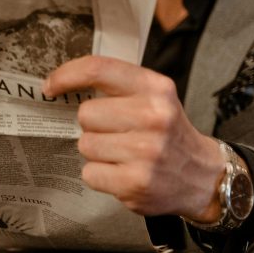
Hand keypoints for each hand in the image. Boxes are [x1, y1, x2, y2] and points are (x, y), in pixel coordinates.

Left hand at [43, 55, 223, 222]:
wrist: (203, 177)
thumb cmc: (166, 133)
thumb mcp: (153, 98)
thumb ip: (116, 87)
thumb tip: (59, 85)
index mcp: (155, 88)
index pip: (98, 69)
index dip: (66, 76)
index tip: (50, 87)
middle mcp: (153, 117)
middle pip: (85, 114)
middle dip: (92, 126)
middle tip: (116, 134)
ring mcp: (145, 152)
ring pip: (85, 145)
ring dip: (96, 152)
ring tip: (122, 155)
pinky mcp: (135, 183)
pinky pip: (89, 173)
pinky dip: (100, 176)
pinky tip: (122, 174)